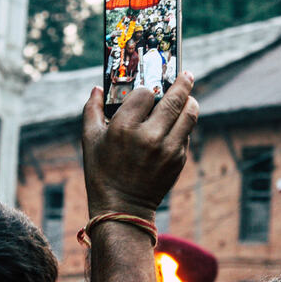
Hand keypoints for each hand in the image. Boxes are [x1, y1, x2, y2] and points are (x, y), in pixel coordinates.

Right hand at [82, 72, 197, 220]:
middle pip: (174, 99)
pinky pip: (186, 133)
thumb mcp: (90, 140)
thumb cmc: (102, 171)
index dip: (145, 90)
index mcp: (124, 127)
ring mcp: (167, 148)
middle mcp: (149, 136)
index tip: (145, 93)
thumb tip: (98, 88)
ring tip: (189, 95)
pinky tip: (179, 121)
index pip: (145, 93)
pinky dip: (184, 124)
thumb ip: (92, 109)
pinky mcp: (179, 159)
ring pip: (189, 114)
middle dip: (182, 83)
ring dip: (190, 101)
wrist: (122, 207)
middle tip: (186, 74)